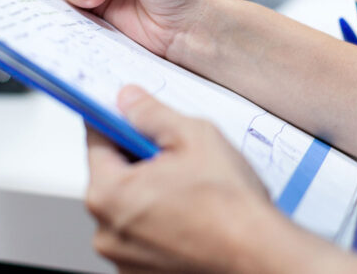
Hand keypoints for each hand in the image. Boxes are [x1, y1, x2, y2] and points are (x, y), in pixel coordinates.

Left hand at [85, 85, 280, 272]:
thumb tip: (129, 100)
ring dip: (150, 194)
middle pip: (113, 176)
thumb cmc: (230, 206)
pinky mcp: (140, 273)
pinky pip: (142, 235)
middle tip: (175, 157)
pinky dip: (159, 223)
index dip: (119, 121)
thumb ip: (151, 114)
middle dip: (139, 161)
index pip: (97, 140)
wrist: (258, 257)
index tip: (130, 115)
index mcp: (108, 194)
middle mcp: (106, 231)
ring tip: (190, 191)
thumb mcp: (193, 136)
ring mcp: (123, 258)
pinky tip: (190, 216)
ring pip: (129, 207)